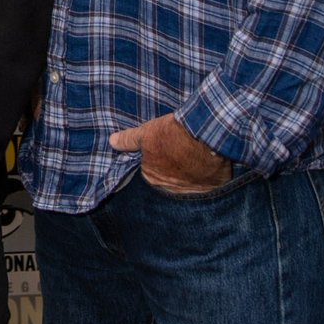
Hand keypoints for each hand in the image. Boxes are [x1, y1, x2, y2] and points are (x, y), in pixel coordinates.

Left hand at [110, 113, 231, 192]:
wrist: (204, 137)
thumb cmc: (172, 134)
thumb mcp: (146, 132)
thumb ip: (129, 140)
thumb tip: (112, 142)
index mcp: (151, 177)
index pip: (150, 170)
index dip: (158, 158)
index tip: (165, 149)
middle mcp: (169, 189)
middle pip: (168, 178)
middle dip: (173, 167)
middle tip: (180, 150)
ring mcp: (191, 191)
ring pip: (188, 182)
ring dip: (190, 172)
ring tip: (195, 155)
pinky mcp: (210, 189)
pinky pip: (207, 184)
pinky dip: (207, 176)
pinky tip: (209, 164)